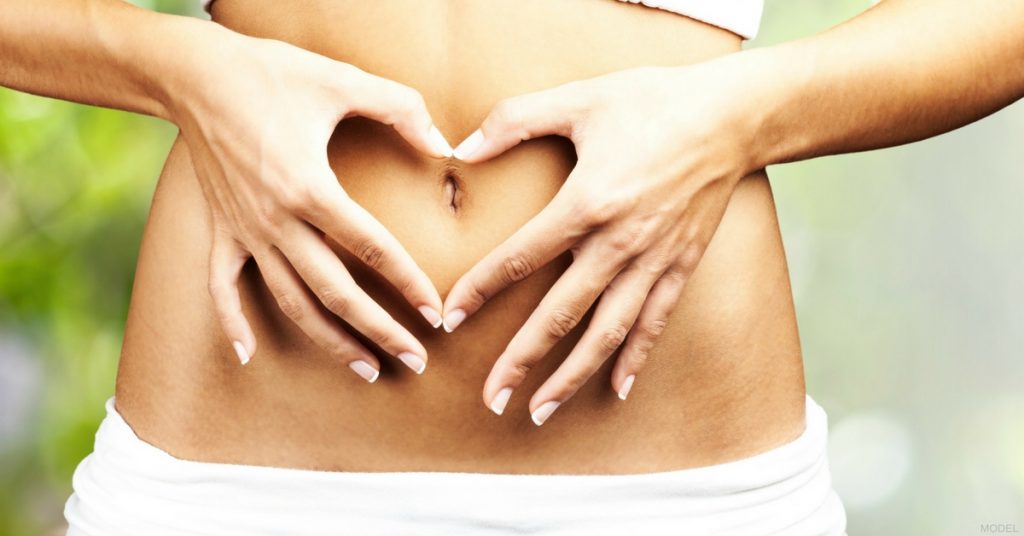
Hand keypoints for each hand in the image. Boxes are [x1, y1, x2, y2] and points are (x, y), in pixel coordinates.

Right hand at [169, 29, 453, 378]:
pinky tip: (248, 355)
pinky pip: (222, 288)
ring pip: (290, 301)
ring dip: (329, 340)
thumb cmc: (272, 73)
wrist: (194, 73)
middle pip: (336, 292)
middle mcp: (277, 220)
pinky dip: (233, 323)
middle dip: (380, 331)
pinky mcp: (220, 231)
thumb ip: (402, 109)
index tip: (436, 315)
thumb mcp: (342, 81)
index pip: (372, 249)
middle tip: (415, 361)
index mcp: (311, 188)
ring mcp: (246, 231)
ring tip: (365, 369)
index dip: (409, 284)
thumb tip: (446, 145)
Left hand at [444, 60, 756, 422]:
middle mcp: (619, 243)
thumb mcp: (580, 98)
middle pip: (559, 314)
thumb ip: (514, 120)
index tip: (450, 319)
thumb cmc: (653, 101)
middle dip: (521, 360)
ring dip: (572, 376)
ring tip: (541, 411)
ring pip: (607, 333)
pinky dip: (636, 358)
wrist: (733, 117)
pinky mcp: (682, 266)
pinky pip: (655, 323)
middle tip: (491, 399)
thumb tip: (461, 149)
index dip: (479, 290)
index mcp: (587, 203)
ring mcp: (654, 261)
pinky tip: (618, 389)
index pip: (519, 258)